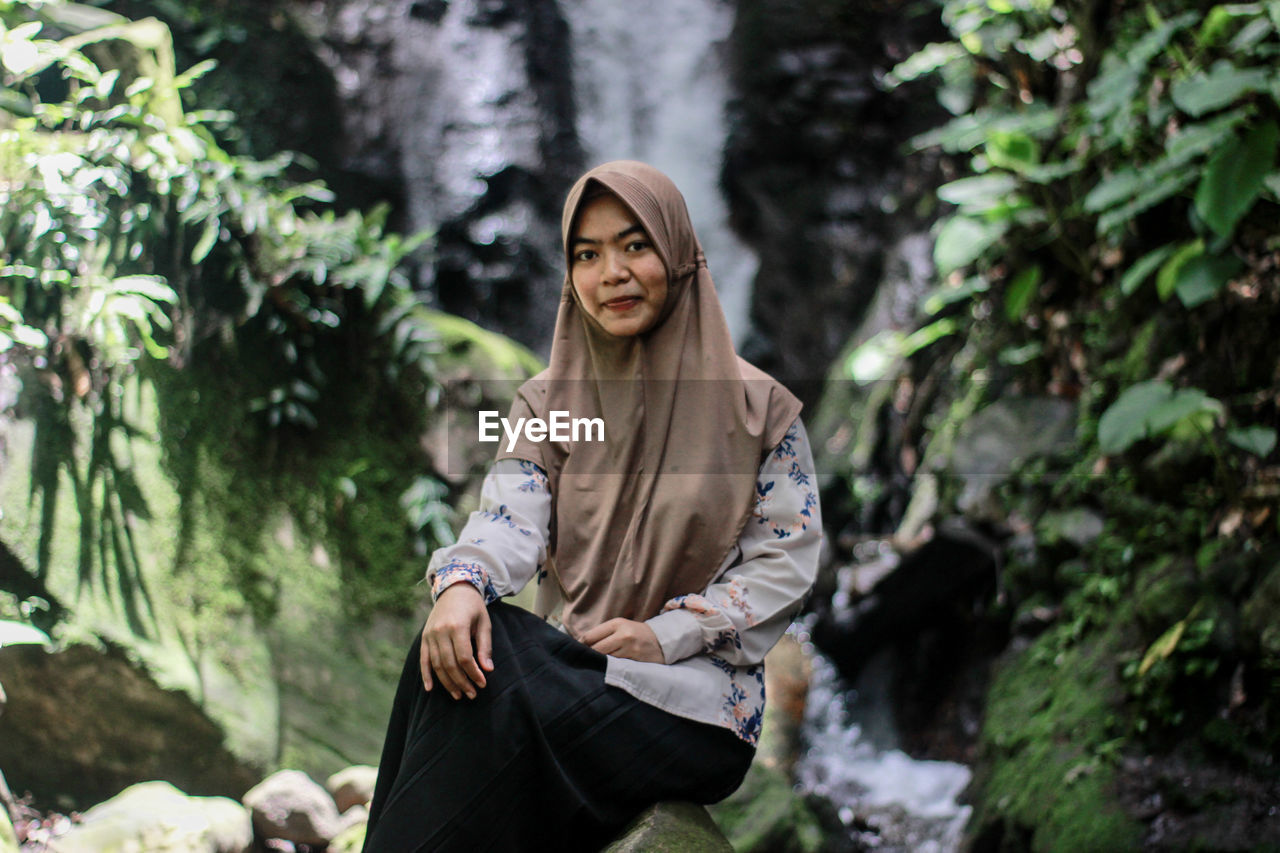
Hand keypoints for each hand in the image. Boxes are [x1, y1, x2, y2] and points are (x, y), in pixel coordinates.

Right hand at [421, 583, 492, 699]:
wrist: (454, 589)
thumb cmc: (473, 607)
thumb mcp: (484, 623)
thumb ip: (485, 646)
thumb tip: (487, 670)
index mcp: (457, 626)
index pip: (464, 657)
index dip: (473, 673)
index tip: (482, 684)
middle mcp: (440, 631)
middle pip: (450, 664)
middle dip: (461, 682)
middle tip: (471, 694)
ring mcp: (430, 635)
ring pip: (437, 665)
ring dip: (447, 683)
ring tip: (458, 694)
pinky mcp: (424, 637)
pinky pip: (423, 660)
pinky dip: (426, 675)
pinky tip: (430, 689)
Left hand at [581, 618, 665, 663]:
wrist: (661, 641)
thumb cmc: (635, 633)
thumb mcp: (620, 627)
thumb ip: (602, 633)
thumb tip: (580, 645)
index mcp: (616, 623)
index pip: (590, 636)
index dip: (581, 645)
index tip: (578, 651)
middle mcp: (623, 635)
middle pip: (596, 649)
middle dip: (589, 656)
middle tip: (585, 660)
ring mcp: (630, 649)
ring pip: (605, 659)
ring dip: (600, 663)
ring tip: (597, 665)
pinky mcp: (636, 661)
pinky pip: (617, 666)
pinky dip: (611, 668)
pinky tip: (610, 669)